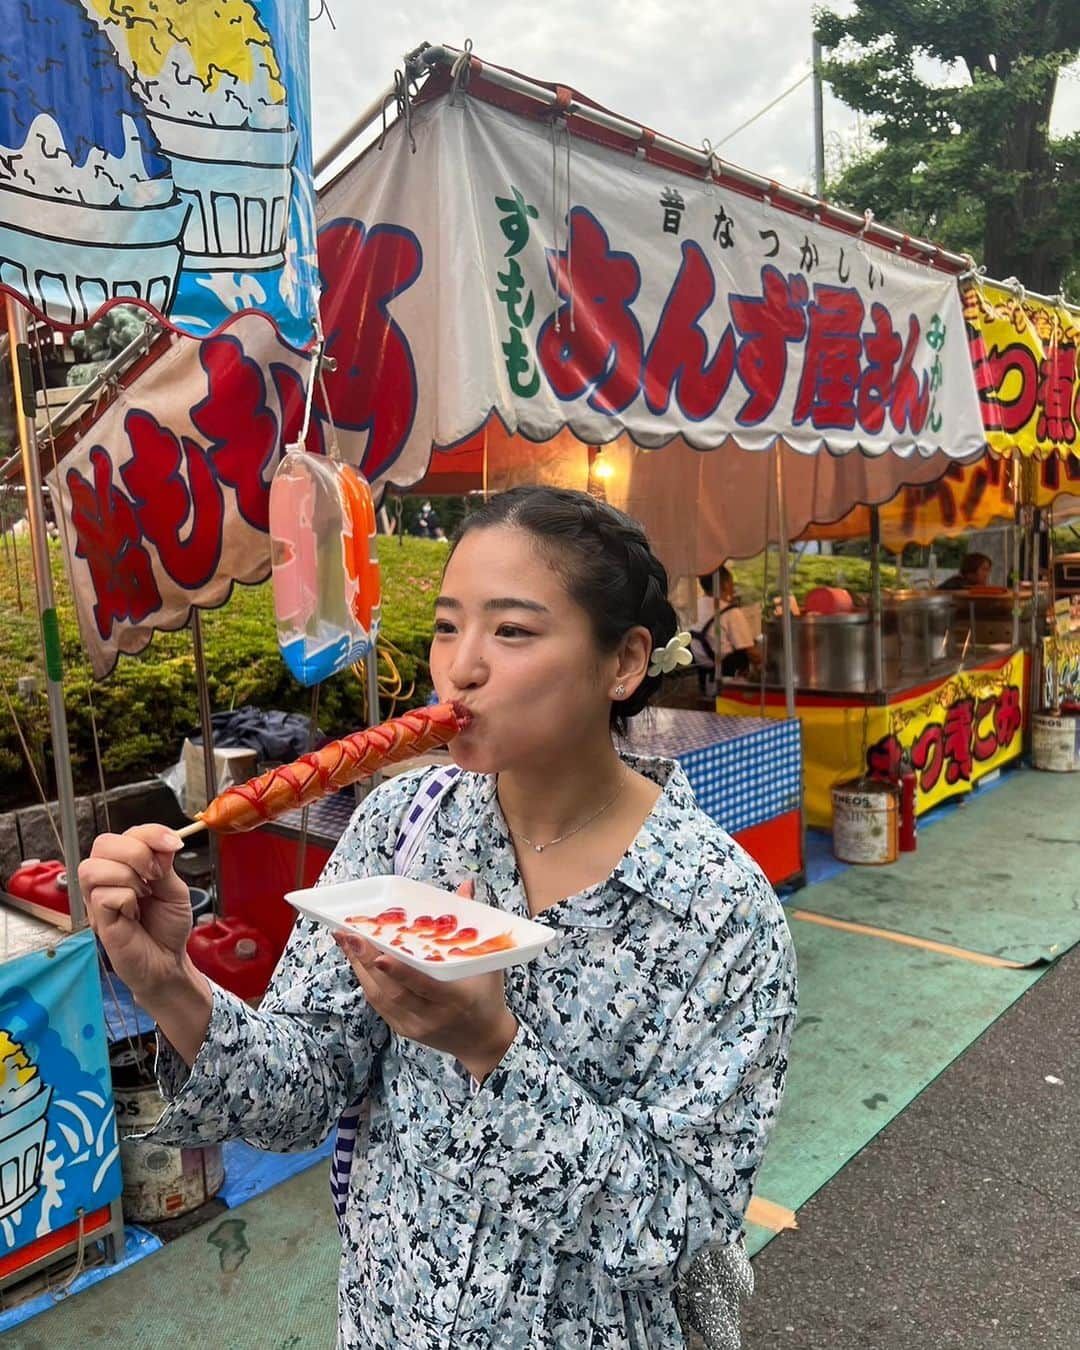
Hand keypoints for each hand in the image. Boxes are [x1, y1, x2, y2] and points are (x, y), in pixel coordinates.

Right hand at [78, 824, 193, 997]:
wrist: (169, 962)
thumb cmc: (168, 927)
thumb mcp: (175, 890)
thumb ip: (165, 865)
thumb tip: (163, 843)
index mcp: (127, 866)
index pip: (128, 834)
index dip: (151, 833)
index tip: (174, 845)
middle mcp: (108, 878)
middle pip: (103, 844)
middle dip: (135, 852)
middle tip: (155, 876)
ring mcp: (98, 899)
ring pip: (92, 868)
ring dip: (126, 876)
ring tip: (143, 894)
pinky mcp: (97, 920)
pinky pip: (102, 896)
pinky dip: (126, 900)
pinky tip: (134, 915)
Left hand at [336, 881, 518, 1081]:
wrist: (483, 1040)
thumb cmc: (487, 995)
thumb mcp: (486, 963)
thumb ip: (471, 925)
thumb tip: (466, 886)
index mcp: (456, 999)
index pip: (424, 986)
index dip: (400, 973)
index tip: (380, 955)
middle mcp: (432, 1016)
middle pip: (394, 991)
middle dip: (368, 961)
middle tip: (350, 935)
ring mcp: (415, 1025)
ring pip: (380, 997)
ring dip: (360, 967)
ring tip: (346, 940)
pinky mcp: (403, 1029)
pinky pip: (379, 1003)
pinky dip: (366, 979)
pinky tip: (356, 959)